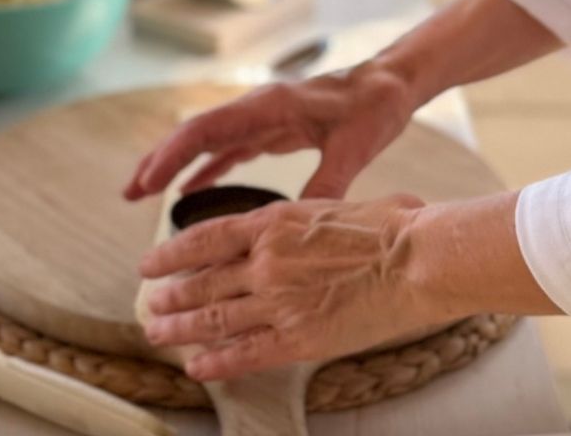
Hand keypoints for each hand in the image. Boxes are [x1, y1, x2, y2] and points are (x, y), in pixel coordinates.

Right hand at [123, 64, 419, 202]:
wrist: (390, 83)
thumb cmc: (374, 108)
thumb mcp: (353, 148)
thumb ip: (325, 183)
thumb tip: (295, 225)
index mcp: (267, 105)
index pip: (206, 130)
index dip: (172, 156)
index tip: (147, 182)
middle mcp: (255, 108)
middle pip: (194, 134)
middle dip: (158, 161)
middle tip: (128, 193)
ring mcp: (260, 119)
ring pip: (205, 143)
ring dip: (174, 166)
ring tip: (142, 194)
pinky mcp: (271, 130)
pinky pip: (227, 151)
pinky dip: (204, 170)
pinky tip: (186, 193)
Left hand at [139, 195, 440, 379]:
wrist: (420, 259)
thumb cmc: (394, 227)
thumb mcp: (338, 204)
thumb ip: (309, 216)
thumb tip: (312, 215)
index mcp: (273, 223)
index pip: (205, 239)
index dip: (171, 253)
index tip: (151, 264)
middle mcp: (266, 262)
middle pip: (203, 282)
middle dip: (171, 296)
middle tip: (151, 304)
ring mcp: (280, 302)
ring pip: (215, 318)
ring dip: (181, 328)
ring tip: (158, 333)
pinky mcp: (300, 339)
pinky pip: (247, 354)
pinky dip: (217, 362)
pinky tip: (197, 366)